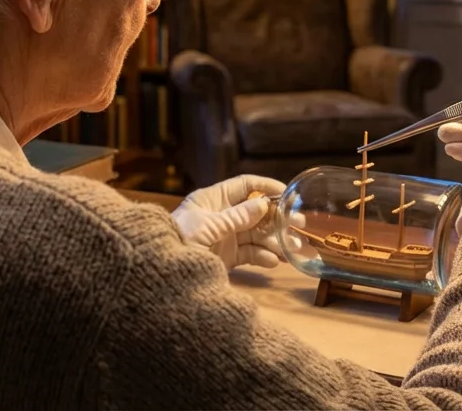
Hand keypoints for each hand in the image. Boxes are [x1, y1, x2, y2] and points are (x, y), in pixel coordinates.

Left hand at [171, 175, 286, 268]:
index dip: (265, 187)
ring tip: (293, 248)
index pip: (243, 186)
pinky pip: (249, 254)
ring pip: (256, 235)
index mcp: (211, 200)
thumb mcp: (208, 226)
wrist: (163, 276)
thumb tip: (263, 204)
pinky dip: (262, 257)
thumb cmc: (180, 241)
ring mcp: (224, 237)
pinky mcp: (226, 258)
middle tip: (298, 225)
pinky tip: (273, 262)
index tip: (287, 193)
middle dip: (276, 218)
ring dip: (275, 240)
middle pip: (254, 212)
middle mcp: (220, 216)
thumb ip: (236, 216)